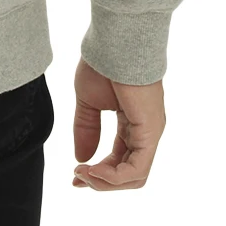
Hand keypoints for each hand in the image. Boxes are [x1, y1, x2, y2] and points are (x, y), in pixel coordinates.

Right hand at [71, 57, 164, 190]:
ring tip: (84, 174)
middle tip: (77, 179)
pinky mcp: (150, 131)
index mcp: (133, 124)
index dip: (98, 173)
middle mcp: (145, 132)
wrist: (114, 44)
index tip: (75, 174)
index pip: (120, 160)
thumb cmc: (103, 64)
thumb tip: (81, 158)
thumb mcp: (88, 102)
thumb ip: (86, 129)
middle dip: (101, 181)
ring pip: (135, 177)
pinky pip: (137, 168)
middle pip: (129, 174)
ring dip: (106, 182)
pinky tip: (94, 170)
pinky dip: (114, 176)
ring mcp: (150, 132)